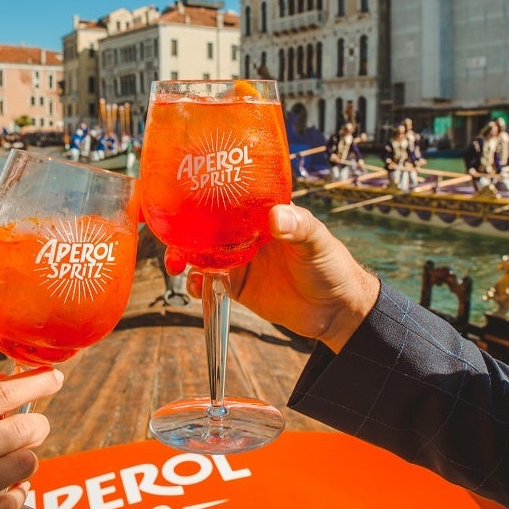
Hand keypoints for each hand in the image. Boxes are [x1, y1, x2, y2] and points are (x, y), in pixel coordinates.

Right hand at [165, 205, 378, 352]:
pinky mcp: (238, 286)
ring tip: (177, 266)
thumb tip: (276, 218)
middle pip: (207, 228)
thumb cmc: (332, 265)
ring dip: (186, 259)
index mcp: (262, 214)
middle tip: (173, 240)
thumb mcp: (317, 241)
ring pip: (203, 255)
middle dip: (185, 232)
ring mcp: (240, 260)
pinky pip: (210, 284)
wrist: (336, 310)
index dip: (204, 198)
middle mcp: (247, 234)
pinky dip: (198, 285)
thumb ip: (298, 227)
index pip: (229, 199)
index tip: (181, 198)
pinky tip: (196, 288)